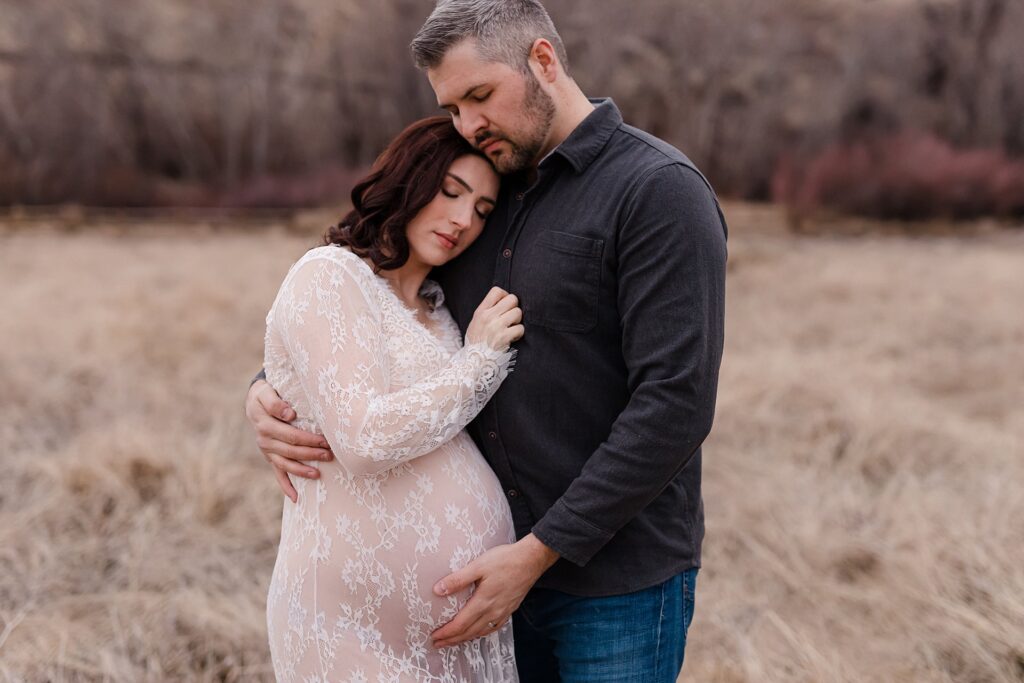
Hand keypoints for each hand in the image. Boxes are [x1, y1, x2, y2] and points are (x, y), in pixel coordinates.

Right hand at [245, 379, 333, 501]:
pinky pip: (277, 474)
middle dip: (311, 453)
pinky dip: (286, 486)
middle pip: (290, 450)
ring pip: (286, 464)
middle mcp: (264, 439)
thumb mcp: (264, 391)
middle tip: (330, 453)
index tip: (324, 439)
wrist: (255, 400)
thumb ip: (274, 402)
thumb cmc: (266, 394)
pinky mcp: (270, 457)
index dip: (307, 438)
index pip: (290, 434)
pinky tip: (296, 498)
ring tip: (319, 473)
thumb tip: (289, 414)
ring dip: (302, 470)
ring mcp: (267, 450)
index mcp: (264, 423)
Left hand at [431, 534, 558, 648]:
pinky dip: (481, 633)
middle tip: (438, 644)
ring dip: (465, 638)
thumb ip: (458, 579)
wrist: (531, 560)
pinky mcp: (510, 609)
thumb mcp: (478, 566)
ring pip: (480, 632)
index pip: (460, 624)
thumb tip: (437, 590)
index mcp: (483, 602)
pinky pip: (493, 628)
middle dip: (452, 640)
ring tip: (453, 640)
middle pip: (468, 632)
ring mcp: (503, 612)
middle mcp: (493, 611)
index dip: (446, 633)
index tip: (434, 637)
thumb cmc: (505, 560)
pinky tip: (478, 631)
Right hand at [465, 287, 524, 350]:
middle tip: (510, 318)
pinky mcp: (504, 337)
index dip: (505, 296)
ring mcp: (496, 326)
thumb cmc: (476, 342)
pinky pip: (520, 328)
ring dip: (517, 321)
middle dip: (514, 308)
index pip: (497, 291)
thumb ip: (486, 311)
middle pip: (512, 299)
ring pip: (518, 312)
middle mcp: (488, 316)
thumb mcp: (475, 322)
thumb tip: (503, 301)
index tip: (505, 305)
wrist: (473, 361)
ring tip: (511, 328)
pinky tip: (512, 338)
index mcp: (481, 311)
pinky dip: (518, 333)